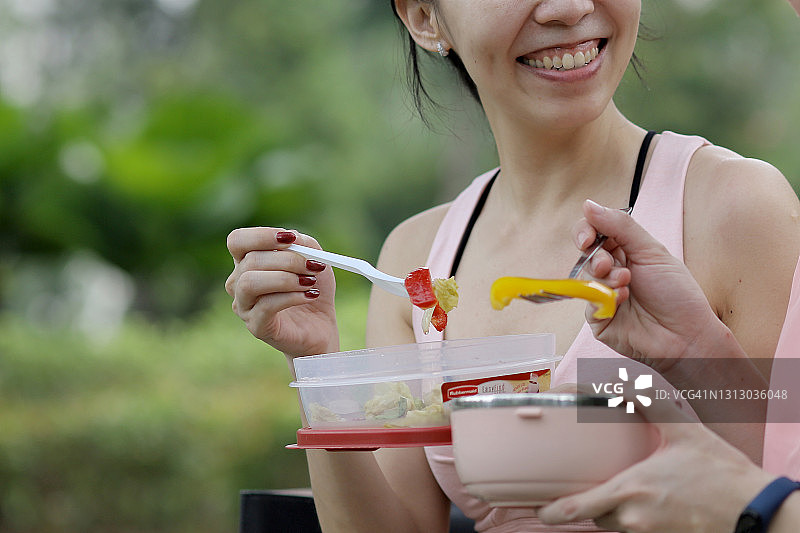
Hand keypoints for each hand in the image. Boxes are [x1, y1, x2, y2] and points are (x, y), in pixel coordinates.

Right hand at [225, 228, 338, 356]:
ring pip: (250, 282)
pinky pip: (266, 306)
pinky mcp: (255, 326)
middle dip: (288, 260)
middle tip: (314, 265)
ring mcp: (244, 306)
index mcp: (247, 261)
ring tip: (309, 282)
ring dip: (285, 278)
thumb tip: (292, 238)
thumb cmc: (312, 289)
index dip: (261, 236)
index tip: (290, 238)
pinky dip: (292, 297)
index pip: (238, 240)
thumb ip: (304, 243)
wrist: (320, 326)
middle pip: (251, 260)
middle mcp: (238, 282)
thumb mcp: (314, 259)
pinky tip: (310, 295)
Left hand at [538, 396, 773, 532]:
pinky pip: (636, 530)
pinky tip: (646, 498)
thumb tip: (626, 381)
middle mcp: (634, 518)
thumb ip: (650, 402)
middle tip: (582, 485)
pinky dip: (632, 516)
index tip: (540, 508)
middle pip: (593, 516)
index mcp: (631, 490)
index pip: (576, 510)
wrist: (755, 511)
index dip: (552, 512)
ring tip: (619, 487)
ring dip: (611, 509)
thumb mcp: (684, 429)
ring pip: (614, 525)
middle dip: (587, 503)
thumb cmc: (720, 473)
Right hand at [572, 200, 740, 374]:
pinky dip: (603, 298)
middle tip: (609, 264)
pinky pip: (587, 303)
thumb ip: (620, 226)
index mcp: (625, 252)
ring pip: (584, 278)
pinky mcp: (599, 318)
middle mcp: (612, 271)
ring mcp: (603, 295)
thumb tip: (589, 205)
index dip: (586, 231)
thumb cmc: (677, 294)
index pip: (594, 233)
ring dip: (604, 278)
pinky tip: (622, 300)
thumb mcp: (651, 252)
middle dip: (595, 257)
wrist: (687, 334)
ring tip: (626, 284)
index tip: (588, 236)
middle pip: (585, 254)